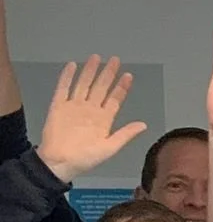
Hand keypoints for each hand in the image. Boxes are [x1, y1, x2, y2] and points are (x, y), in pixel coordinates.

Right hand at [36, 56, 145, 181]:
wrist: (60, 163)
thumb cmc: (85, 158)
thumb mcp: (110, 148)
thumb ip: (126, 134)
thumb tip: (144, 125)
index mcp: (103, 119)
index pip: (115, 99)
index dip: (121, 87)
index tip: (128, 75)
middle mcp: (90, 110)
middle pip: (101, 87)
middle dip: (108, 73)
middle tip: (115, 60)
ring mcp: (74, 107)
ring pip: (83, 84)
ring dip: (90, 71)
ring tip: (96, 58)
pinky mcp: (58, 107)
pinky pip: (63, 88)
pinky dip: (67, 77)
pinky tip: (73, 66)